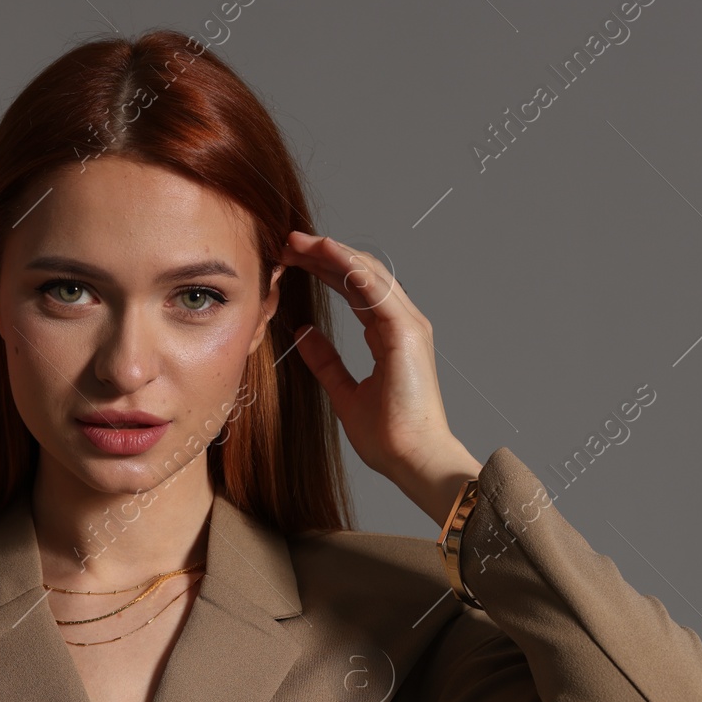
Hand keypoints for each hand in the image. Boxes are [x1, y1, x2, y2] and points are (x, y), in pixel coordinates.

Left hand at [282, 231, 481, 524]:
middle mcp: (402, 324)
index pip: (354, 290)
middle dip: (324, 255)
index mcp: (389, 336)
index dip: (324, 271)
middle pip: (360, 275)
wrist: (412, 460)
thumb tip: (303, 333)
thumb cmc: (389, 437)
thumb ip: (326, 361)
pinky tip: (325, 252)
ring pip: (368, 273)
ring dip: (332, 253)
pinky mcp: (407, 332)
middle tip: (288, 242)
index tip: (291, 260)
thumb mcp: (345, 392)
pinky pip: (375, 289)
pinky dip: (350, 267)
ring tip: (298, 241)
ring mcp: (409, 325)